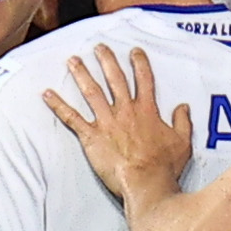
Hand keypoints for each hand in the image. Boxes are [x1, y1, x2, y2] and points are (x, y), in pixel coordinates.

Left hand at [42, 43, 192, 204]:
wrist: (146, 183)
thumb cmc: (164, 166)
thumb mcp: (182, 142)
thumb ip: (182, 122)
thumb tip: (182, 107)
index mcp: (147, 110)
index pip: (144, 80)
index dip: (139, 63)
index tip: (134, 51)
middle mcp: (125, 111)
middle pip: (115, 79)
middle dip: (107, 61)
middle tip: (99, 47)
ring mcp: (107, 122)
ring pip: (92, 92)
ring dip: (81, 74)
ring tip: (72, 60)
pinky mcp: (92, 136)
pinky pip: (72, 118)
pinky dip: (58, 106)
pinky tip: (47, 94)